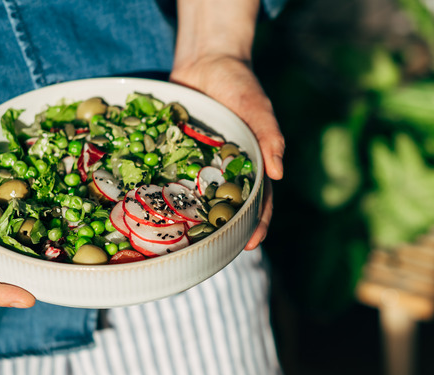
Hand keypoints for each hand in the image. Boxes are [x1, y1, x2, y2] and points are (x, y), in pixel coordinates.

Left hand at [170, 54, 283, 249]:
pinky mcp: (177, 155)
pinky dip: (165, 194)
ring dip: (191, 220)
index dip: (257, 225)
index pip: (259, 202)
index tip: (250, 244)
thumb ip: (270, 137)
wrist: (206, 61)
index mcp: (252, 166)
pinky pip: (172, 178)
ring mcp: (201, 165)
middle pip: (227, 208)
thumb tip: (279, 172)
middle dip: (222, 232)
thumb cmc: (240, 85)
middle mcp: (226, 171)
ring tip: (182, 243)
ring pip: (197, 199)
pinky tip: (153, 211)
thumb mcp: (258, 108)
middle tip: (213, 254)